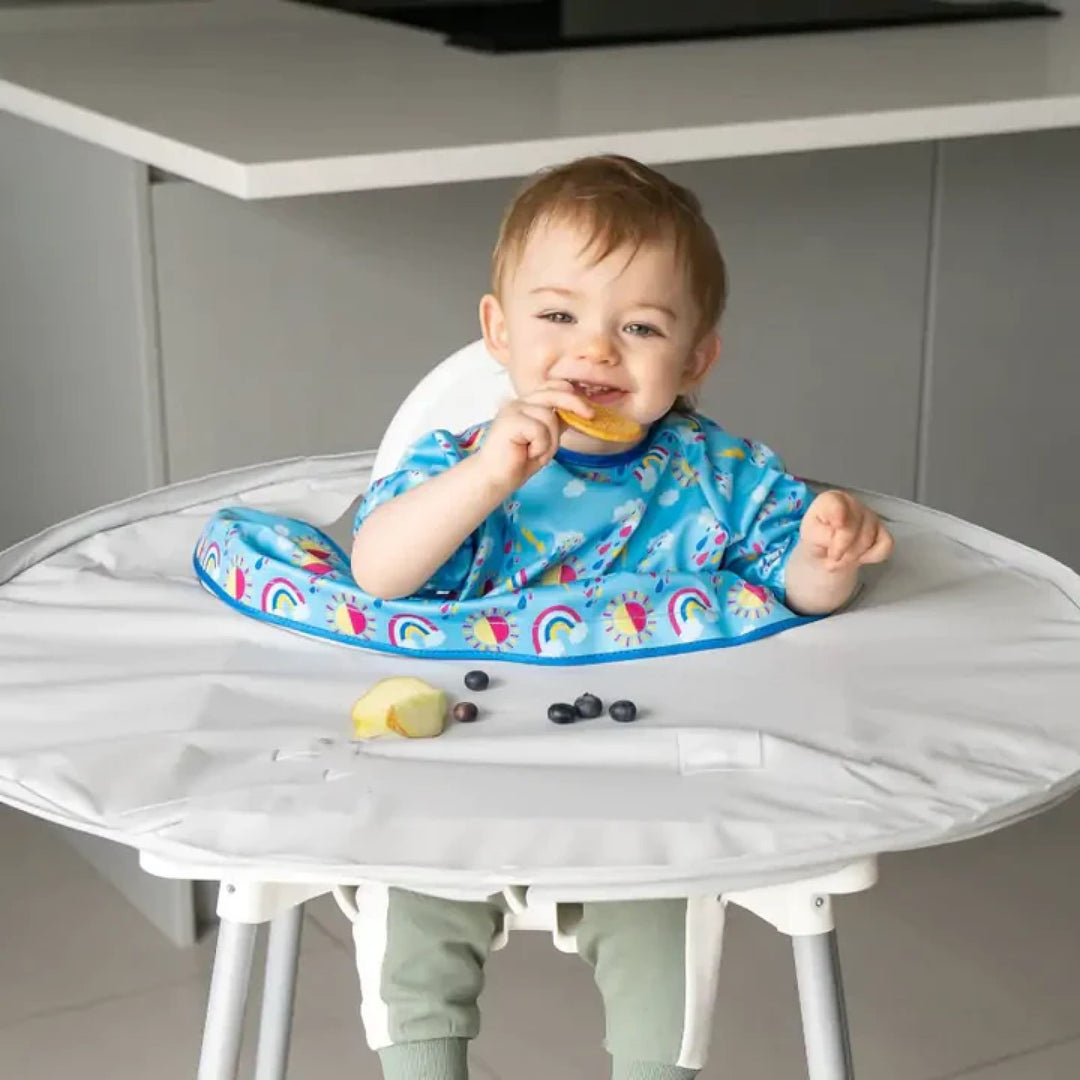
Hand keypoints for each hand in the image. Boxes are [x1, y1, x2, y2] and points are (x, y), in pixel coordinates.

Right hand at [476, 380, 592, 492]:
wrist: (495, 479)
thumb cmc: (518, 462)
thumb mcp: (545, 441)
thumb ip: (556, 424)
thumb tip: (578, 413)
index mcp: (526, 405)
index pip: (551, 387)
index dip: (570, 394)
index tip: (588, 409)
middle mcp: (519, 403)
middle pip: (554, 393)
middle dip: (575, 404)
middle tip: (590, 415)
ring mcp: (513, 410)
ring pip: (549, 417)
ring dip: (549, 441)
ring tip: (535, 454)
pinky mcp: (510, 421)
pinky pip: (540, 430)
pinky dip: (540, 446)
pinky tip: (527, 454)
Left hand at [799, 490, 893, 570]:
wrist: (827, 554)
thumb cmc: (816, 539)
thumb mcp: (809, 537)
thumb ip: (821, 534)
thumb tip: (841, 532)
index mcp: (831, 500)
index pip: (837, 505)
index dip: (839, 515)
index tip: (837, 526)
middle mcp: (852, 504)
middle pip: (853, 528)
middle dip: (841, 549)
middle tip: (831, 557)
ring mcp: (870, 516)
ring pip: (868, 539)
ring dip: (852, 556)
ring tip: (840, 558)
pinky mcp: (883, 531)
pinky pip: (885, 546)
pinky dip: (872, 556)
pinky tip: (860, 556)